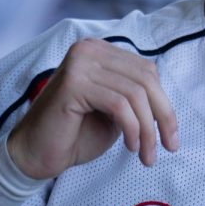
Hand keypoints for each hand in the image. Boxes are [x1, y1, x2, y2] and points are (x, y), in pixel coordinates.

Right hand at [6, 39, 178, 180]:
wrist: (34, 156)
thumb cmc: (75, 134)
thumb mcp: (115, 111)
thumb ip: (137, 97)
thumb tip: (167, 101)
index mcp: (100, 51)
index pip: (146, 71)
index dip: (164, 103)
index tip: (171, 136)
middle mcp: (89, 49)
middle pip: (145, 79)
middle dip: (163, 116)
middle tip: (169, 147)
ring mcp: (80, 63)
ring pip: (135, 93)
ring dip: (147, 129)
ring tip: (146, 154)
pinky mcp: (73, 83)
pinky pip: (119, 104)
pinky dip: (132, 128)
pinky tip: (130, 147)